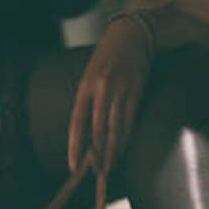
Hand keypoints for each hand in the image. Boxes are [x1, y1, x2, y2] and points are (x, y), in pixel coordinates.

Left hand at [68, 16, 154, 174]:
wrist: (131, 35)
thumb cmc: (108, 57)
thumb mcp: (90, 75)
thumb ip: (88, 100)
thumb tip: (85, 131)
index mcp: (85, 86)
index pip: (77, 122)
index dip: (74, 146)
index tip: (73, 165)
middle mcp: (100, 90)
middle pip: (97, 129)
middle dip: (97, 154)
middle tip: (97, 173)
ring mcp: (119, 91)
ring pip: (115, 128)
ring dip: (113, 150)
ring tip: (110, 168)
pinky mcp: (136, 91)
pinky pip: (130, 120)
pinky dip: (125, 137)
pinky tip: (123, 149)